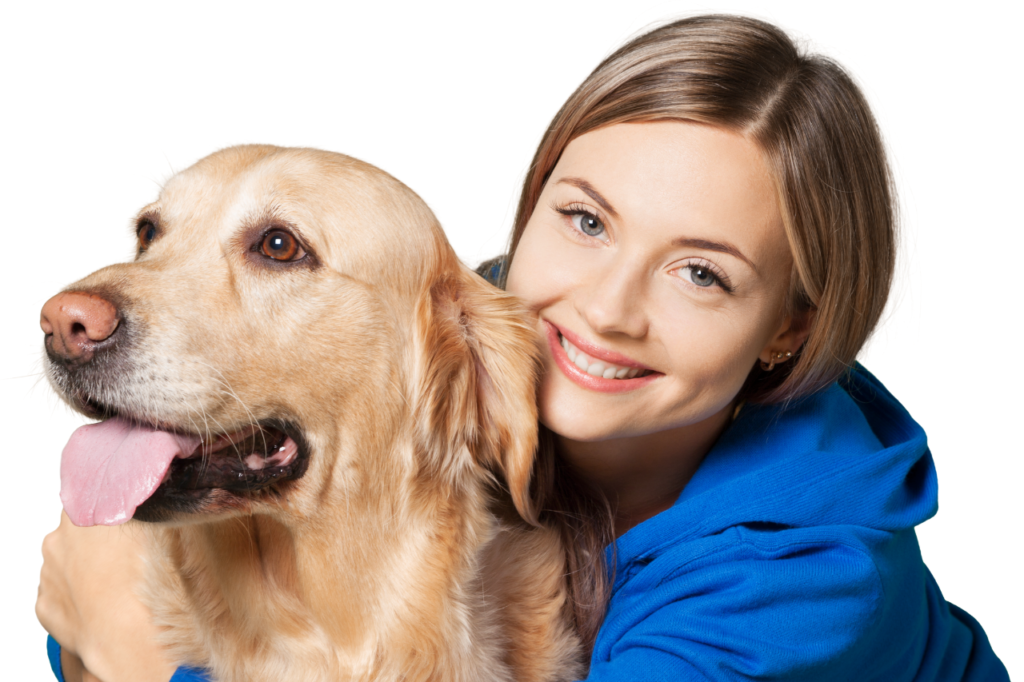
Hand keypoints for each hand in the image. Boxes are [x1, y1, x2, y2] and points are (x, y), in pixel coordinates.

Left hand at [36, 512, 177, 681]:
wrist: (133, 633)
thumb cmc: (149, 579)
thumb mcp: (161, 523)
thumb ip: (148, 504)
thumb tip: (153, 496)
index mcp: (83, 511)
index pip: (95, 499)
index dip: (116, 511)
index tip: (132, 526)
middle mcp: (57, 539)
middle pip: (79, 531)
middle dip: (100, 541)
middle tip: (130, 558)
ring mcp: (48, 574)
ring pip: (69, 563)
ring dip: (90, 569)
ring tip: (121, 584)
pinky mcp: (46, 605)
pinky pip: (64, 593)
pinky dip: (81, 596)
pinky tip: (104, 602)